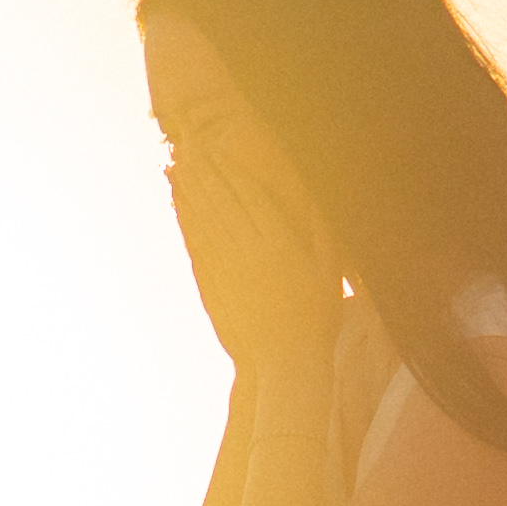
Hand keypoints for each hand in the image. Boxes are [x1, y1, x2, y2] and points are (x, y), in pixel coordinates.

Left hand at [169, 132, 340, 363]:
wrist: (285, 361)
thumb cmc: (316, 318)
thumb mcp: (330, 272)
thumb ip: (323, 232)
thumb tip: (317, 199)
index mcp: (281, 243)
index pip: (250, 195)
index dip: (232, 169)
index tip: (218, 148)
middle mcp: (250, 250)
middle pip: (222, 200)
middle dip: (205, 169)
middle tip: (188, 144)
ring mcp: (228, 267)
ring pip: (204, 219)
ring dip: (189, 189)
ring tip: (176, 165)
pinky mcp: (215, 284)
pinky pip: (197, 245)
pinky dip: (185, 222)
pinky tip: (178, 206)